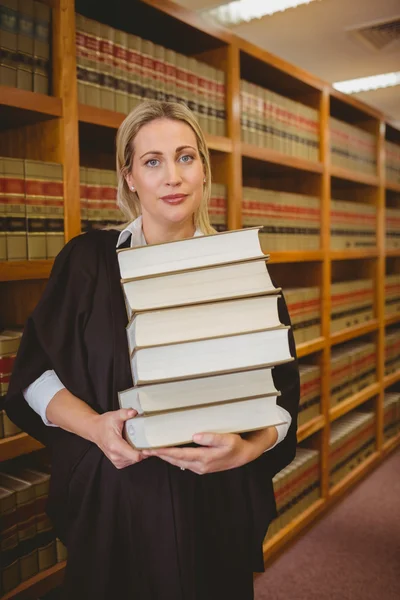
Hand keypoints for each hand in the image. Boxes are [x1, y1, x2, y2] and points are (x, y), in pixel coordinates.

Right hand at [90, 408, 144, 468]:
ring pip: (135, 461)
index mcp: (116, 445)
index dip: (145, 451)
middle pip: (137, 458)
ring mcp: (116, 461)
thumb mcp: (114, 415)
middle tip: (146, 440)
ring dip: (138, 453)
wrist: (94, 430)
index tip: (150, 444)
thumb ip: (125, 413)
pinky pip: (130, 461)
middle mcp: (115, 456)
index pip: (136, 456)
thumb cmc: (104, 423)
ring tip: (139, 442)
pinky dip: (134, 455)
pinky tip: (132, 446)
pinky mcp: (117, 463)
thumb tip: (134, 412)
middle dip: (143, 451)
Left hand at [142, 431, 256, 474]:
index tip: (152, 448)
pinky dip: (173, 458)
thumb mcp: (228, 439)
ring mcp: (200, 467)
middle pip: (175, 460)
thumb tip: (195, 436)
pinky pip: (183, 462)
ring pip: (178, 462)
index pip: (179, 455)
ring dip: (165, 457)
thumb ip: (211, 437)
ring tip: (151, 451)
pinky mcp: (201, 466)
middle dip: (160, 455)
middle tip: (144, 450)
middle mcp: (199, 465)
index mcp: (204, 458)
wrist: (244, 455)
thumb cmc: (236, 445)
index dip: (164, 451)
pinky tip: (167, 453)